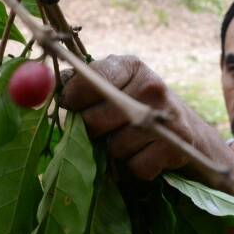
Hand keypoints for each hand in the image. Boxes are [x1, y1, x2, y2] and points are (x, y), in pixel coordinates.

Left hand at [61, 55, 196, 179]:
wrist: (186, 131)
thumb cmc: (136, 105)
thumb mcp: (114, 85)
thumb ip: (82, 84)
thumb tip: (47, 85)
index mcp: (130, 66)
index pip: (90, 79)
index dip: (73, 96)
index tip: (69, 105)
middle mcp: (151, 86)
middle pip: (94, 119)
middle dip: (91, 131)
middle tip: (101, 129)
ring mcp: (165, 116)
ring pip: (113, 147)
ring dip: (114, 152)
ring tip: (127, 140)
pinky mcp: (175, 146)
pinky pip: (135, 167)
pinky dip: (134, 167)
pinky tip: (143, 153)